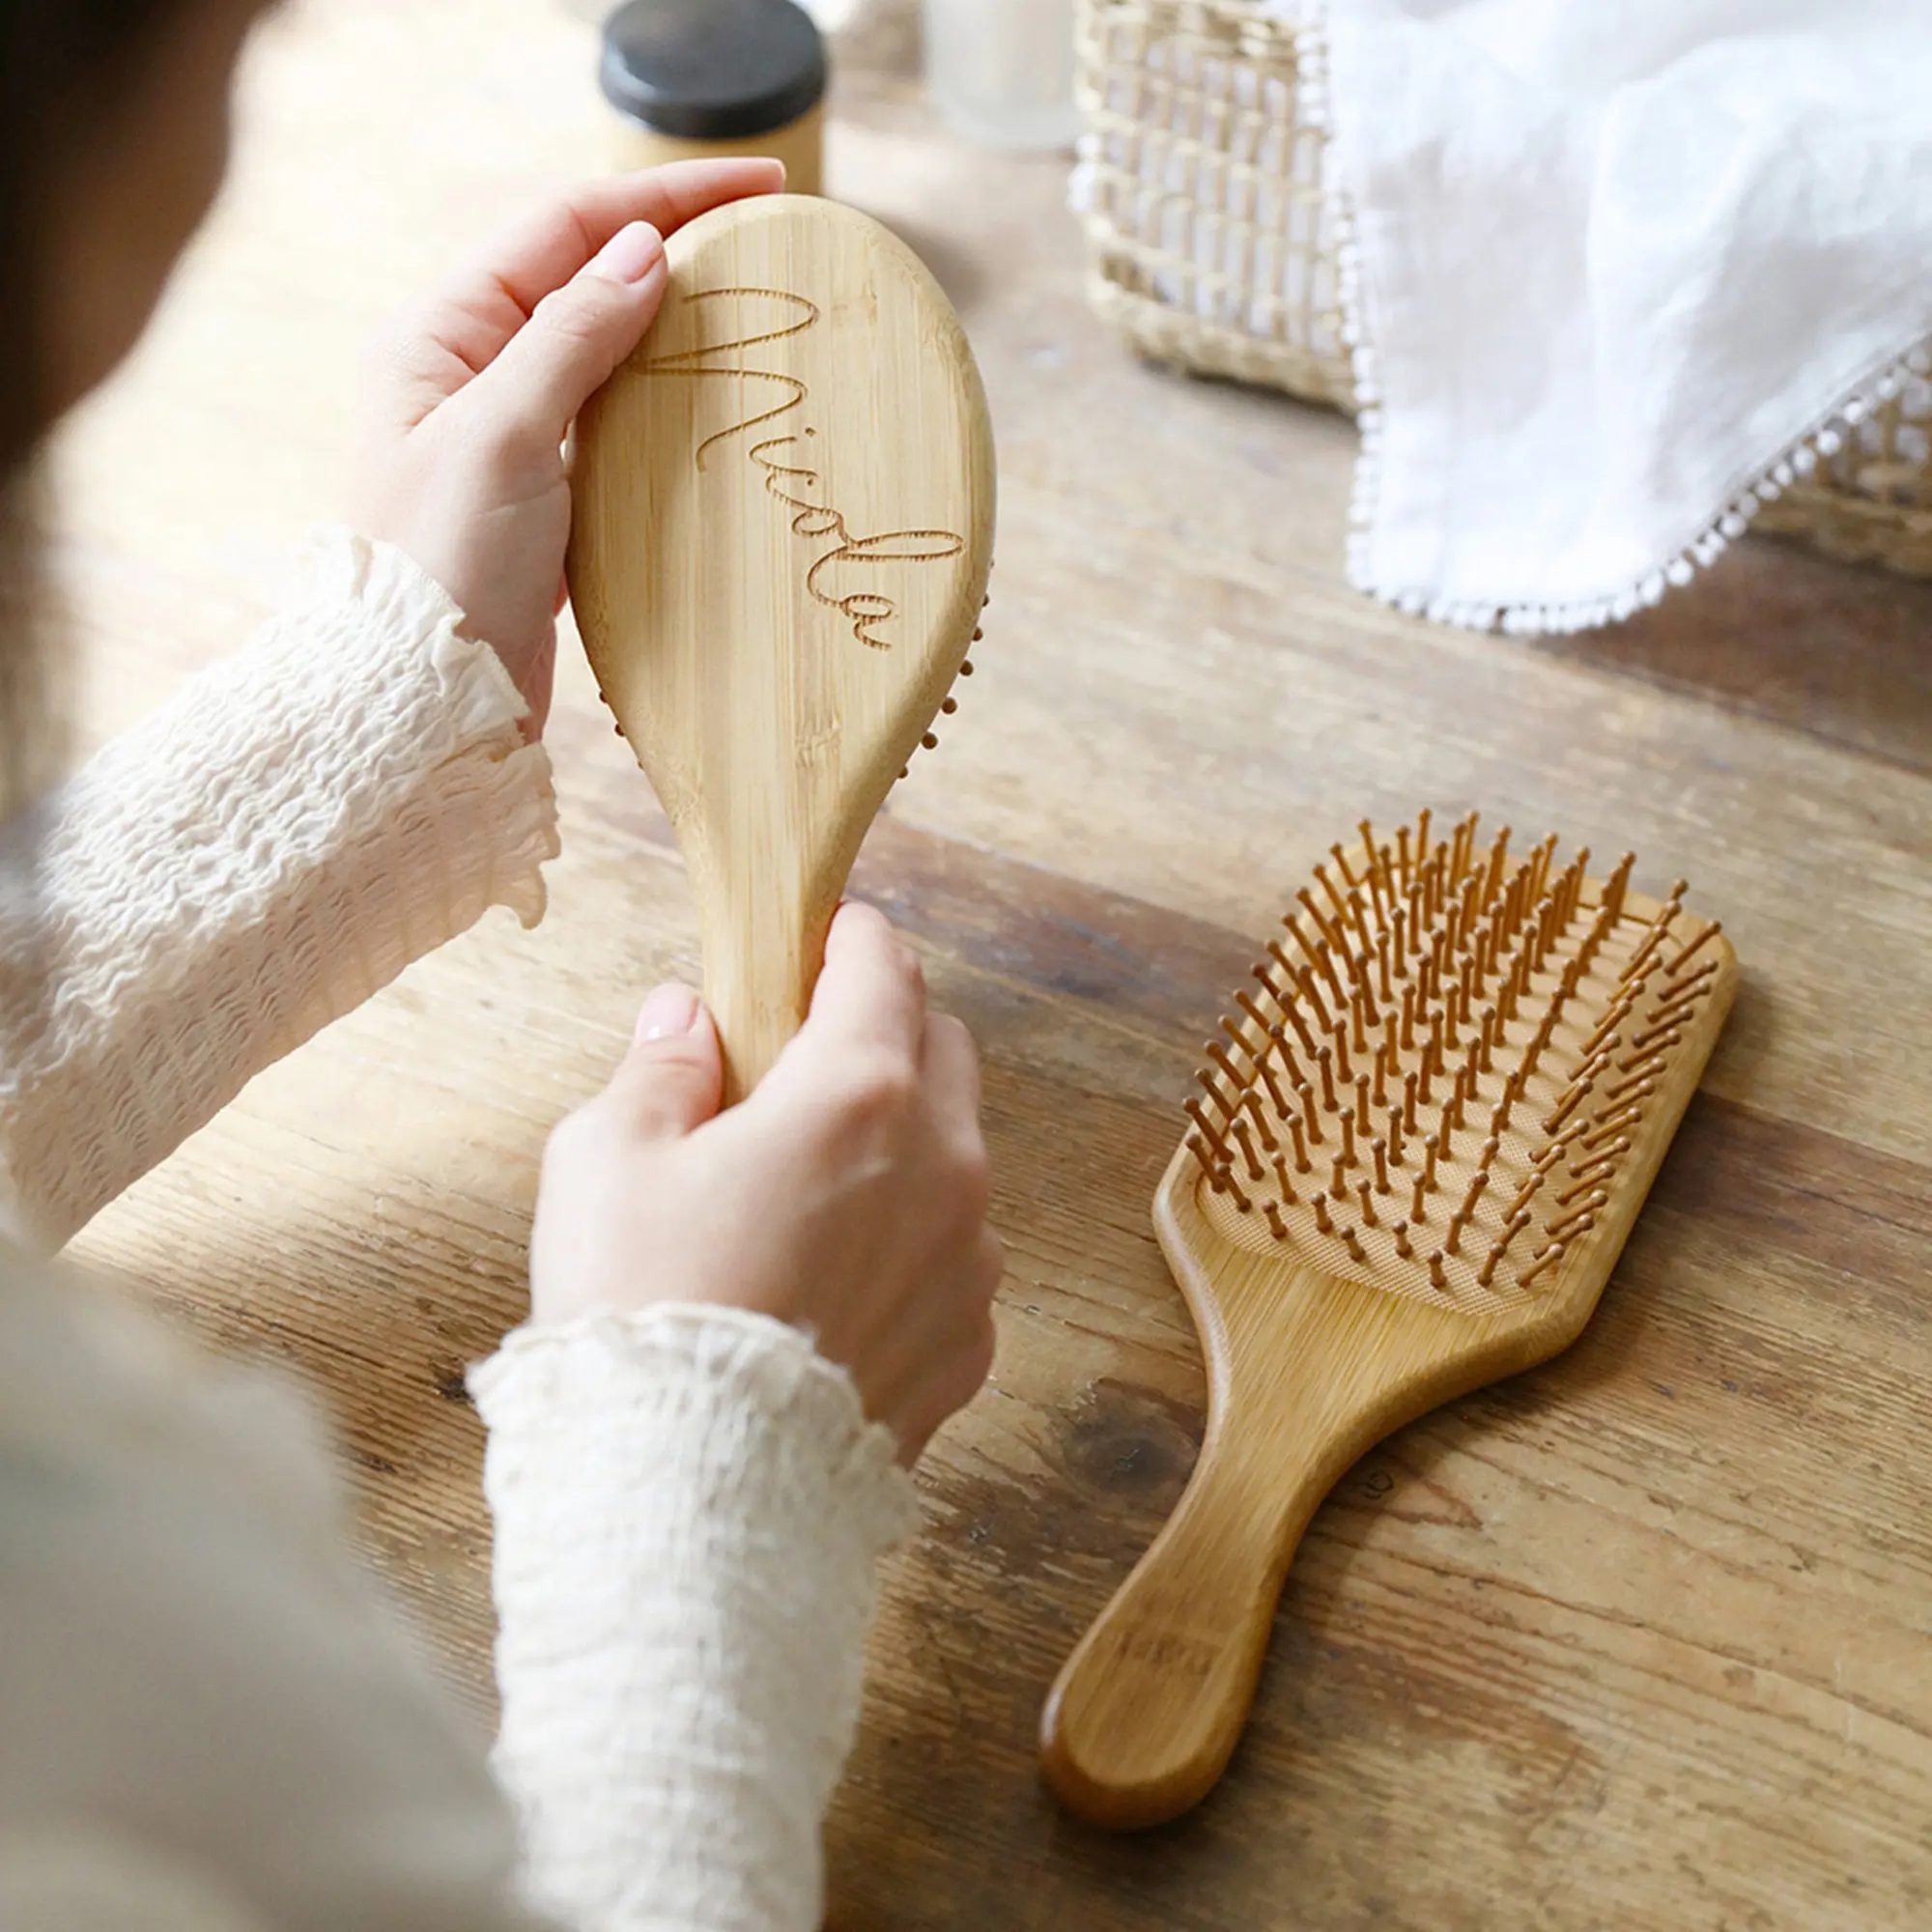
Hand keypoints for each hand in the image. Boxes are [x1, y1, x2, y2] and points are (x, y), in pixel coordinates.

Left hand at [350, 158, 784, 731]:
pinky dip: (669, 401)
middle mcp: (472, 373)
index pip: (562, 227)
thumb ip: (570, 338)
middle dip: (675, 246)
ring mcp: (512, 436)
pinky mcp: (548, 498)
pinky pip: (617, 422)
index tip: (759, 185)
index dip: (661, 195)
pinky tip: (715, 400)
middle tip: (771, 240)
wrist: (426, 705)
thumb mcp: (502, 437)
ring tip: (756, 309)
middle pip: (587, 277)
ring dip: (678, 324)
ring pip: (609, 350)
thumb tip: (643, 250)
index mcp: (440, 335)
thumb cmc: (439, 570)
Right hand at [530, 904, 1001, 1463]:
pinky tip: (836, 1276)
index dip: (849, 940)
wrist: (691, 1492)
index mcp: (860, 1093)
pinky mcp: (970, 1342)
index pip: (884, 969)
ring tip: (814, 1184)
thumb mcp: (606, 1158)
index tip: (824, 937)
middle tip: (808, 1058)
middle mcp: (945, 1165)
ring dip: (905, 1141)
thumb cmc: (641, 1310)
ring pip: (959, 1155)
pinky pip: (955, 1255)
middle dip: (886, 1031)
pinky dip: (912, 1240)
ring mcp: (970, 1259)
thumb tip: (688, 1018)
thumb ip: (661, 1068)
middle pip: (943, 1048)